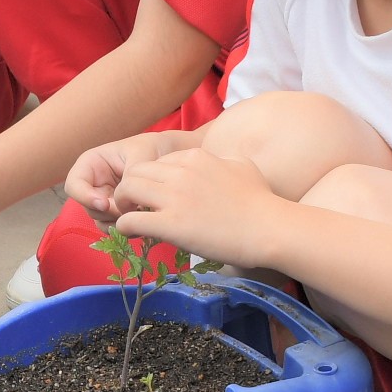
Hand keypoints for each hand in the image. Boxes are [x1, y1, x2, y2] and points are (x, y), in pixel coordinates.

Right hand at [63, 132, 188, 220]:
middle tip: (130, 212)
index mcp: (92, 164)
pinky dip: (127, 228)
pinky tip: (145, 222)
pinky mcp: (119, 213)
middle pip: (87, 207)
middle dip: (107, 213)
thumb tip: (123, 203)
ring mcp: (106, 200)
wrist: (174, 156)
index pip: (73, 185)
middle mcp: (94, 184)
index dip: (84, 197)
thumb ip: (130, 177)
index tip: (105, 204)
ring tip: (141, 215)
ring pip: (101, 220)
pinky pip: (115, 227)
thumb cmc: (154, 148)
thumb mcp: (141, 155)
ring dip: (118, 222)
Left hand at [107, 148, 285, 269]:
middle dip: (129, 188)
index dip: (152, 179)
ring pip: (126, 189)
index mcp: (194, 157)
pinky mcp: (171, 224)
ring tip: (131, 218)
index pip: (157, 162)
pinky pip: (130, 220)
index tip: (156, 196)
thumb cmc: (262, 200)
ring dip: (122, 204)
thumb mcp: (242, 164)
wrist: (269, 229)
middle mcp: (180, 172)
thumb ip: (223, 158)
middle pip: (134, 171)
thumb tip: (219, 160)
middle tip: (135, 206)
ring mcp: (174, 197)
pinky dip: (125, 226)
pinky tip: (134, 234)